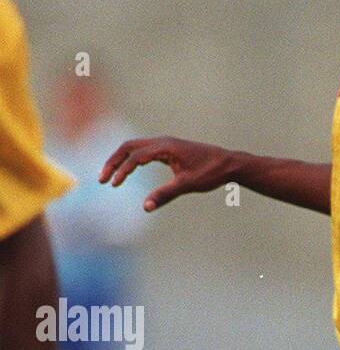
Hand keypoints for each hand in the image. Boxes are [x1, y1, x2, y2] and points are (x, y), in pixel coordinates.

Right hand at [99, 138, 236, 210]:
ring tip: (110, 177)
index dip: (121, 171)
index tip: (113, 185)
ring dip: (120, 160)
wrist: (228, 163)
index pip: (135, 157)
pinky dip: (131, 159)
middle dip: (113, 162)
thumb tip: (145, 207)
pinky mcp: (168, 149)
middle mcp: (162, 142)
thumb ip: (165, 195)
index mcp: (165, 147)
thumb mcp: (187, 185)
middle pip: (128, 147)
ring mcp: (164, 143)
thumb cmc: (210, 173)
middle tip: (101, 179)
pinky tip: (128, 171)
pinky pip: (143, 150)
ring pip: (134, 147)